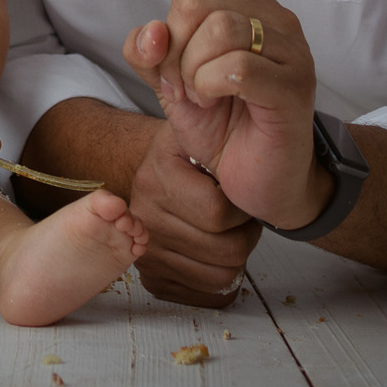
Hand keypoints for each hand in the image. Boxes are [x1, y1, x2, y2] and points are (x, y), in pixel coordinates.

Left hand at [122, 0, 328, 231]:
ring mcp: (288, 48)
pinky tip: (220, 103)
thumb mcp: (172, 83)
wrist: (257, 180)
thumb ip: (151, 50)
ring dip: (191, 72)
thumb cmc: (221, 124)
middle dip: (174, 48)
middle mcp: (271, 17)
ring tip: (206, 97)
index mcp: (242, 7)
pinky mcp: (293, 84)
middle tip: (187, 83)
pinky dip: (210, 87)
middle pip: (194, 0)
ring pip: (214, 31)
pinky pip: (232, 67)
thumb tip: (151, 29)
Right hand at [128, 121, 261, 306]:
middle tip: (238, 215)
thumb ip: (209, 113)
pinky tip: (218, 254)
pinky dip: (223, 280)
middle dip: (244, 232)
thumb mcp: (199, 127)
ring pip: (222, 276)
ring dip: (236, 256)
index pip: (219, 212)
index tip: (238, 190)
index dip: (243, 206)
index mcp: (155, 178)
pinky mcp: (153, 279)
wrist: (165, 176)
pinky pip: (207, 296)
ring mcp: (145, 253)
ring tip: (228, 231)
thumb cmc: (196, 156)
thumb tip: (222, 91)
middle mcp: (142, 218)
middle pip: (226, 251)